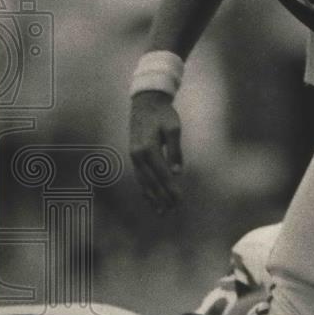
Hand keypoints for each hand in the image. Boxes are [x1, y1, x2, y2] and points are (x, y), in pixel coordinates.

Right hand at [129, 91, 182, 211]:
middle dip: (163, 197)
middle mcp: (138, 154)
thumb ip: (175, 150)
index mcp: (148, 148)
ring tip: (162, 212)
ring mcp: (134, 156)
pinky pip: (140, 176)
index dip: (171, 189)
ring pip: (143, 182)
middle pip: (152, 182)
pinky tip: (151, 199)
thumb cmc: (163, 114)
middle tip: (174, 210)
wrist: (146, 102)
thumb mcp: (173, 128)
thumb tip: (177, 172)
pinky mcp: (134, 156)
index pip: (162, 174)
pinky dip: (146, 189)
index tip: (179, 201)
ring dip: (153, 198)